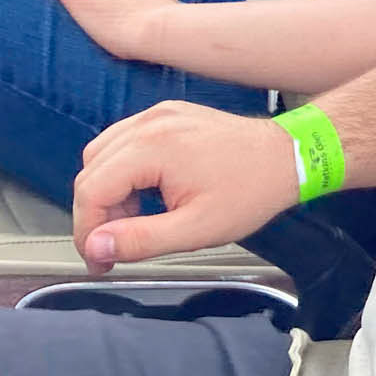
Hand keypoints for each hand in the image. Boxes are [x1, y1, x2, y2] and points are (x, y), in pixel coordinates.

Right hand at [72, 101, 301, 272]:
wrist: (287, 157)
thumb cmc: (250, 191)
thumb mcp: (195, 229)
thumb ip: (140, 240)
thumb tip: (96, 246)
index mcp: (152, 147)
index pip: (90, 189)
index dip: (88, 231)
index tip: (100, 260)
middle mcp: (150, 122)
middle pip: (91, 169)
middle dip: (97, 213)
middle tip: (117, 246)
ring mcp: (159, 114)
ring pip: (103, 153)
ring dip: (108, 191)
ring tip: (137, 220)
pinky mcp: (169, 115)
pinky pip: (126, 141)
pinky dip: (123, 170)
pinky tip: (148, 194)